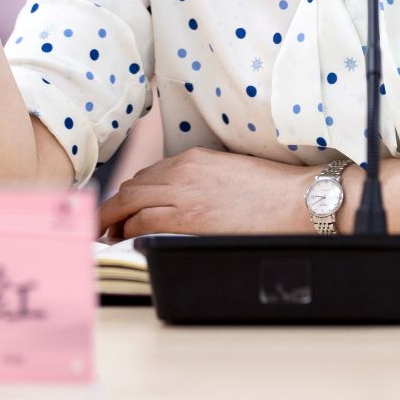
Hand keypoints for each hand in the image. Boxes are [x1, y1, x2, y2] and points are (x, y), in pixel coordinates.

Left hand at [99, 148, 318, 238]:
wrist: (294, 200)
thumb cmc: (270, 189)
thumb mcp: (228, 170)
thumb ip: (202, 177)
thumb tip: (185, 195)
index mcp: (193, 158)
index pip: (148, 175)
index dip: (132, 194)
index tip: (126, 208)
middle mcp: (182, 173)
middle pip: (132, 188)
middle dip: (114, 207)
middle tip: (105, 224)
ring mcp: (183, 195)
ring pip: (130, 204)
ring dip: (115, 220)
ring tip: (109, 236)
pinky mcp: (187, 219)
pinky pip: (143, 223)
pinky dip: (128, 232)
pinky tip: (125, 241)